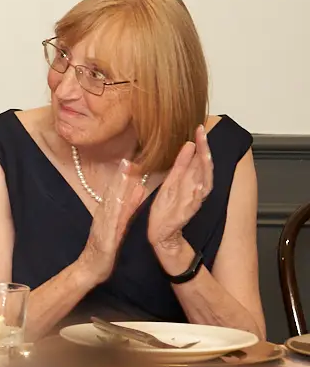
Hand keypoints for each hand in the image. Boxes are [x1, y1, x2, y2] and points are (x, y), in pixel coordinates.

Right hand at [80, 157, 145, 282]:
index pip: (114, 192)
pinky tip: (126, 199)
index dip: (122, 176)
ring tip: (127, 173)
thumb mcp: (116, 227)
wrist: (90, 268)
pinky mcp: (107, 235)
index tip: (130, 160)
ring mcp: (104, 224)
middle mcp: (103, 215)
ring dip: (119, 187)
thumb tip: (137, 190)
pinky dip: (121, 208)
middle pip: (112, 193)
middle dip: (121, 176)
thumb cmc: (103, 250)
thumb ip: (126, 209)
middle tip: (129, 159)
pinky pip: (116, 220)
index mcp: (106, 213)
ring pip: (113, 202)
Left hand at [146, 127, 213, 269]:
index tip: (200, 128)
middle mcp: (191, 192)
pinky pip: (192, 205)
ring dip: (204, 168)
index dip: (201, 146)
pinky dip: (197, 195)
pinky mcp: (182, 217)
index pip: (198, 162)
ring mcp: (189, 204)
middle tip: (202, 132)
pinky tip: (200, 185)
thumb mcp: (169, 185)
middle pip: (203, 169)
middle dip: (204, 150)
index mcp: (187, 184)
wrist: (160, 238)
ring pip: (202, 184)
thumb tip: (188, 147)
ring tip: (205, 152)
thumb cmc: (165, 213)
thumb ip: (179, 167)